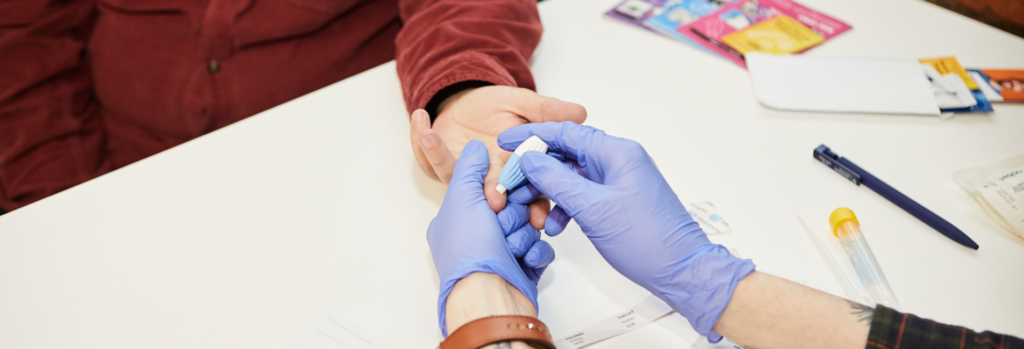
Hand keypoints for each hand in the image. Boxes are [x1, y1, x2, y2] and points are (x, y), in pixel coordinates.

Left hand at [410, 85, 586, 229]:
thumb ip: (548, 111)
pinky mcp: (439, 167)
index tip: (539, 217)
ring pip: (455, 180)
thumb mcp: (524, 103)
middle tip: (494, 198)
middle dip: (492, 196)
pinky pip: (427, 161)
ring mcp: (462, 178)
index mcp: (515, 170)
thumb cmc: (498, 107)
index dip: (537, 207)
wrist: (469, 103)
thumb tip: (581, 113)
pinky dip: (421, 140)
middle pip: (493, 196)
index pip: (531, 194)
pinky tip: (421, 117)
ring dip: (442, 159)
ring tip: (433, 138)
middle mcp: (488, 180)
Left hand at [427, 140, 554, 336]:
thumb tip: (476, 148)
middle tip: (505, 224)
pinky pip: (539, 250)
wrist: (488, 298)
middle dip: (515, 215)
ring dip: (524, 235)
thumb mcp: (462, 197)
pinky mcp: (521, 270)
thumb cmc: (470, 253)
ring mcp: (499, 254)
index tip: (507, 191)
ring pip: (528, 227)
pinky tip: (527, 258)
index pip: (488, 190)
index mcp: (458, 219)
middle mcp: (477, 237)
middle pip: (513, 207)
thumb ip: (470, 167)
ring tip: (513, 247)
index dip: (502, 189)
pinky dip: (536, 253)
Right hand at [496, 122, 754, 341]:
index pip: (566, 133)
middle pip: (566, 153)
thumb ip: (557, 180)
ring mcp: (618, 182)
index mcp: (617, 152)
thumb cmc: (648, 240)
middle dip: (536, 169)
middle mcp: (619, 161)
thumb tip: (530, 159)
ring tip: (531, 209)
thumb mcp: (593, 208)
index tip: (505, 141)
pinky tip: (554, 225)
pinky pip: (582, 195)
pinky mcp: (617, 201)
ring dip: (549, 192)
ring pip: (572, 176)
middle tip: (512, 183)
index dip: (531, 136)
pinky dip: (565, 207)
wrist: (680, 271)